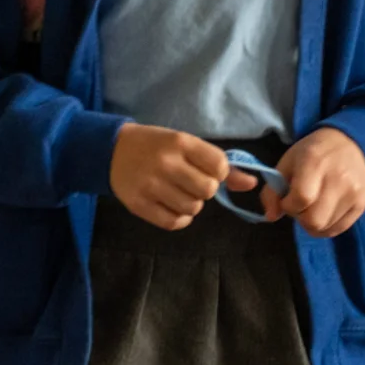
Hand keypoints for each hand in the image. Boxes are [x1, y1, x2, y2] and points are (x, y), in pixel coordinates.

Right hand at [110, 123, 239, 231]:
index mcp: (180, 142)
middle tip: (191, 183)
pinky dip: (179, 219)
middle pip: (208, 190)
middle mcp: (166, 163)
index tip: (206, 170)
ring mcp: (150, 185)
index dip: (219, 173)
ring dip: (192, 204)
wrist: (112, 150)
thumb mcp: (186, 144)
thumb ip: (218, 163)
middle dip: (205, 190)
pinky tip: (172, 206)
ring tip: (179, 193)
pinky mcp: (138, 205)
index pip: (219, 166)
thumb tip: (252, 183)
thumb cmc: (156, 145)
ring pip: (192, 208)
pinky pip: (173, 222)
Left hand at [263, 128, 364, 237]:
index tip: (288, 199)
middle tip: (301, 205)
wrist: (351, 143)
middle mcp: (338, 179)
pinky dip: (326, 226)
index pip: (301, 199)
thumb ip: (272, 191)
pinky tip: (324, 212)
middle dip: (301, 218)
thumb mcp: (287, 163)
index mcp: (315, 163)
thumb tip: (271, 217)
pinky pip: (338, 230)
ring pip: (325, 228)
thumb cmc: (313, 152)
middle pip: (314, 220)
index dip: (289, 205)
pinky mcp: (362, 204)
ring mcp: (353, 193)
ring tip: (314, 206)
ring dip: (313, 223)